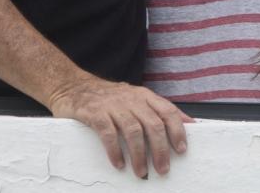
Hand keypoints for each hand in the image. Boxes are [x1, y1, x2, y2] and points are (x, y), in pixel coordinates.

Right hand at [49, 75, 190, 178]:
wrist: (72, 86)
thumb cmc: (107, 97)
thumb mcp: (134, 98)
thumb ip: (156, 110)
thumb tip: (187, 123)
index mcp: (143, 95)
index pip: (167, 110)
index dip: (177, 130)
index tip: (182, 150)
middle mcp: (131, 99)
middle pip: (153, 124)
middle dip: (160, 149)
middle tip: (163, 169)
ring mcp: (112, 105)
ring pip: (133, 130)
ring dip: (139, 154)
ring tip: (142, 172)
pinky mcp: (94, 112)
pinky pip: (108, 133)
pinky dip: (115, 150)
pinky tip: (119, 163)